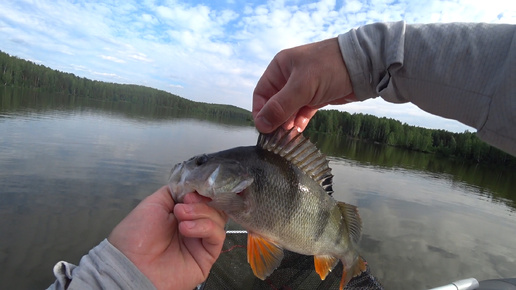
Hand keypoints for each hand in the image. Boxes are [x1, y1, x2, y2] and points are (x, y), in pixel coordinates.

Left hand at [108, 186, 226, 289]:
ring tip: (181, 217)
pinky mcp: (207, 256)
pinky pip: (217, 236)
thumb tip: (193, 186)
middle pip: (214, 207)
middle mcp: (193, 226)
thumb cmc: (136, 236)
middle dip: (201, 201)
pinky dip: (205, 227)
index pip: (203, 198)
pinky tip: (187, 228)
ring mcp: (200, 241)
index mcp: (181, 214)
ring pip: (218, 219)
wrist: (130, 264)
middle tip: (184, 204)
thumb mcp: (154, 203)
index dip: (201, 192)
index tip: (190, 192)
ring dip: (201, 212)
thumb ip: (176, 192)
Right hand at [253, 37, 356, 132]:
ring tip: (288, 138)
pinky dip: (300, 122)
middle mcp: (289, 77)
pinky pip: (303, 112)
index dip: (260, 112)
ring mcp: (304, 88)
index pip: (261, 93)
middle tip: (276, 138)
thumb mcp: (302, 86)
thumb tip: (261, 125)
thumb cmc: (330, 67)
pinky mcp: (317, 97)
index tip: (263, 129)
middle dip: (275, 120)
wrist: (365, 65)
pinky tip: (298, 132)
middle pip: (274, 103)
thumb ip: (280, 106)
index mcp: (280, 67)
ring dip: (287, 123)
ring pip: (289, 110)